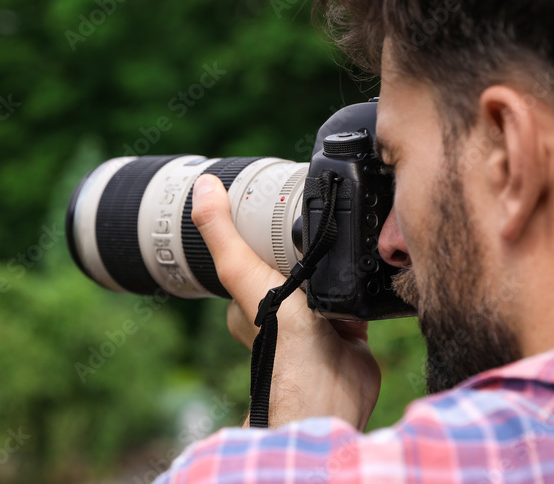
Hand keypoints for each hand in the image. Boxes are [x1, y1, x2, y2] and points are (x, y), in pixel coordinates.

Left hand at [191, 173, 381, 429]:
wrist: (329, 381)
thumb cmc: (280, 335)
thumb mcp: (241, 270)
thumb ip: (221, 230)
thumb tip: (203, 186)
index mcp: (247, 298)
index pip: (251, 256)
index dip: (262, 235)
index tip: (276, 212)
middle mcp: (278, 312)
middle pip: (290, 265)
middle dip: (303, 250)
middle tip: (316, 225)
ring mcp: (313, 322)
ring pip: (322, 281)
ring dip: (332, 268)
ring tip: (340, 245)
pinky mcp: (348, 330)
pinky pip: (354, 299)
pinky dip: (358, 287)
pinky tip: (362, 274)